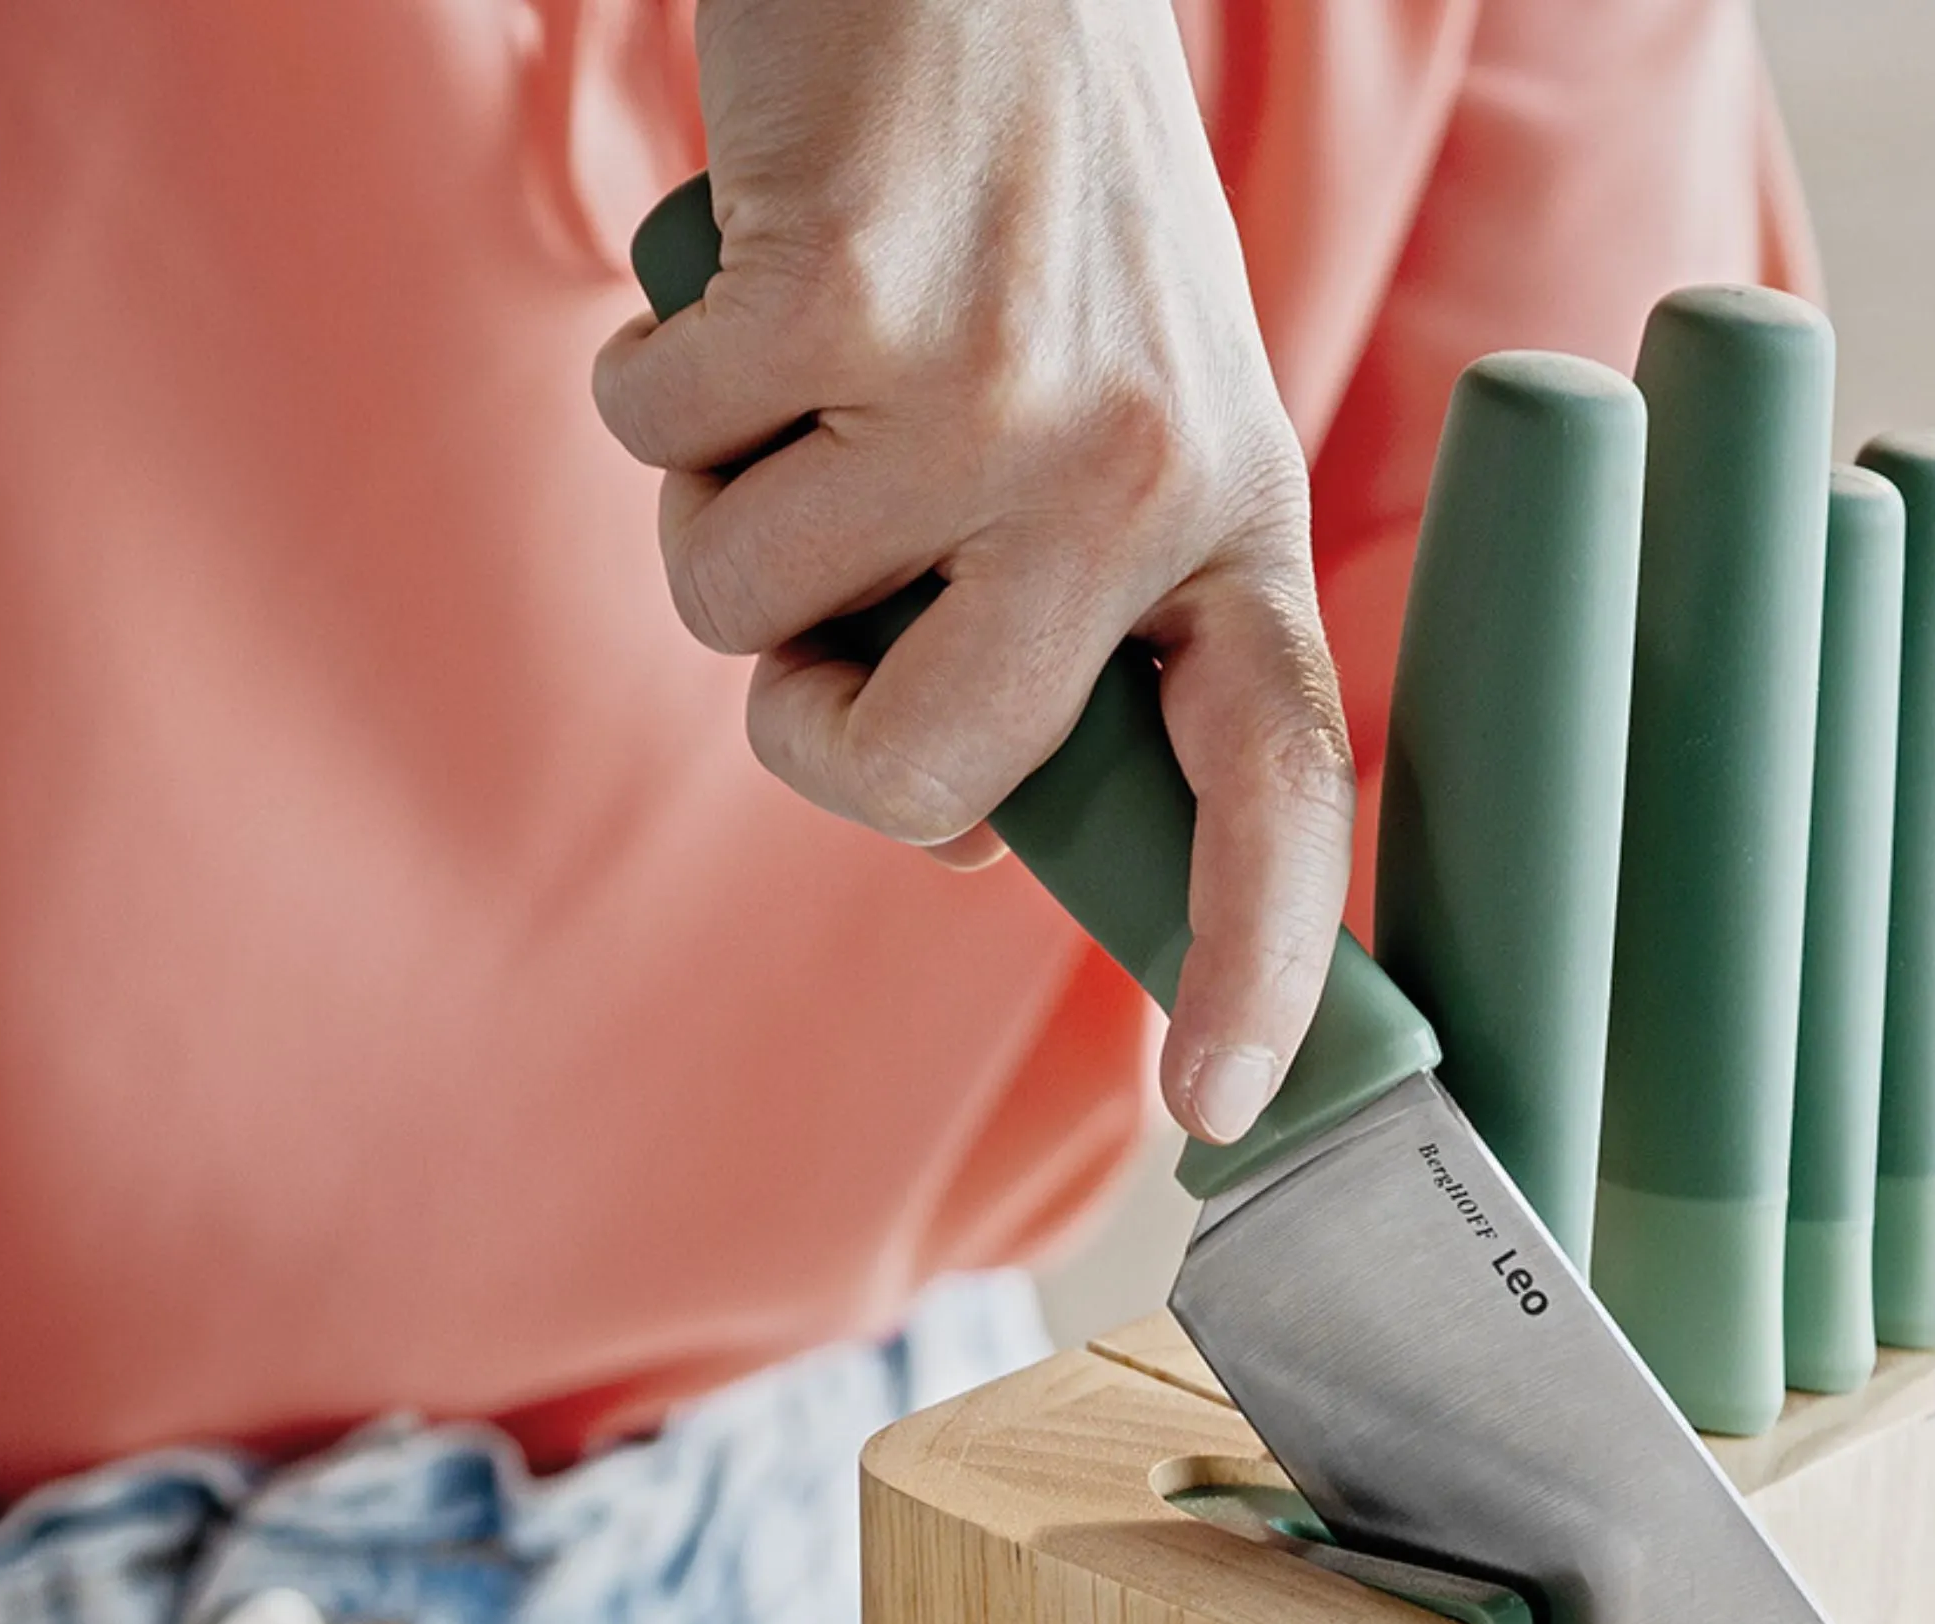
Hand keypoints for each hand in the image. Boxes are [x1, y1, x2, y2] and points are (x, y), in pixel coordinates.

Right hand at [592, 0, 1351, 1147]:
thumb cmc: (1015, 208)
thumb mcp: (1106, 419)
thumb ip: (1047, 629)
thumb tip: (949, 832)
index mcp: (1226, 520)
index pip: (1277, 784)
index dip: (1252, 958)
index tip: (1211, 1104)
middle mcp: (1144, 475)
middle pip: (929, 779)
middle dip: (816, 722)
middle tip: (816, 592)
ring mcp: (1004, 394)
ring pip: (749, 613)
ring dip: (721, 499)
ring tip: (809, 356)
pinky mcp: (848, 302)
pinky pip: (662, 448)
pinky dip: (657, 374)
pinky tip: (753, 267)